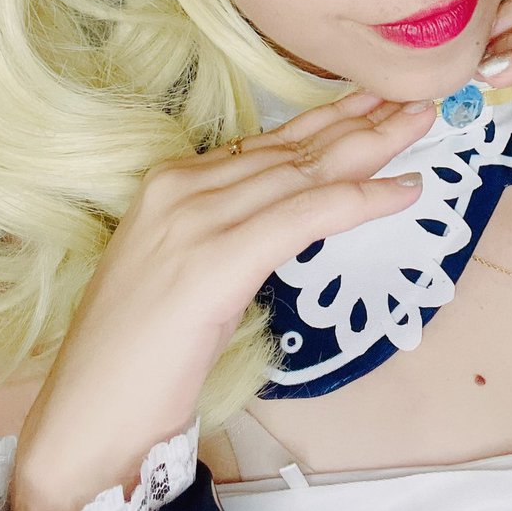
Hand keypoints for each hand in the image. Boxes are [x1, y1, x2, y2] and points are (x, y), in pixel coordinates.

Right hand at [8, 91, 434, 510]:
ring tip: (422, 124)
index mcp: (172, 182)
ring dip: (373, 146)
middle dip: (361, 120)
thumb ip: (232, 228)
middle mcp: (182, 186)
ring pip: (305, 171)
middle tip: (417, 97)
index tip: (377, 102)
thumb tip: (295, 211)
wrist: (89, 413)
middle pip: (294, 147)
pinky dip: (361, 200)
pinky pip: (306, 215)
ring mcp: (195, 219)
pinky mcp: (215, 259)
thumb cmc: (139, 354)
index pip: (270, 141)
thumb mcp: (188, 269)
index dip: (330, 119)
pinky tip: (404, 190)